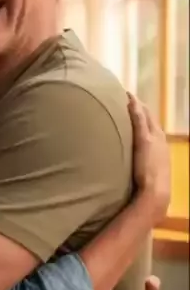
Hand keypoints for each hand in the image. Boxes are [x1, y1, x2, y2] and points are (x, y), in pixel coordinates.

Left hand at [128, 93, 170, 223]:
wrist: (155, 193)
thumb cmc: (150, 189)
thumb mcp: (147, 174)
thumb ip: (141, 166)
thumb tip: (133, 168)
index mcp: (162, 147)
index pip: (153, 128)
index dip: (146, 118)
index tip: (136, 110)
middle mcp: (161, 139)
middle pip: (151, 119)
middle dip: (142, 108)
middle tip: (130, 98)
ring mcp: (154, 138)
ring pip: (146, 116)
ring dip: (137, 105)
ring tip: (126, 96)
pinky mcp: (145, 139)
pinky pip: (140, 119)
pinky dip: (135, 107)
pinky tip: (127, 98)